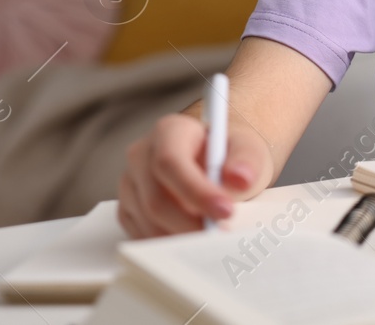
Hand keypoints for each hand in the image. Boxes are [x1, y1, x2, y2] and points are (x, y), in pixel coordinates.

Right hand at [117, 111, 272, 237]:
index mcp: (169, 131)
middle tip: (221, 234)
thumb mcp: (247, 149)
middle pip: (156, 199)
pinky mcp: (127, 209)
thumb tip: (240, 178)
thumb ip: (246, 160)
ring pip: (147, 221)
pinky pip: (141, 234)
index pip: (170, 162)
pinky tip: (192, 239)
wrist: (217, 165)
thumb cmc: (228, 155)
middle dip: (190, 223)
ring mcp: (130, 184)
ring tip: (212, 237)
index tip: (224, 211)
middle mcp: (142, 156)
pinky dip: (168, 243)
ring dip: (180, 237)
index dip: (196, 191)